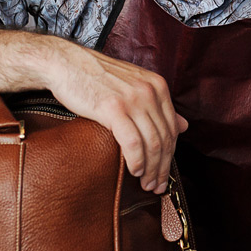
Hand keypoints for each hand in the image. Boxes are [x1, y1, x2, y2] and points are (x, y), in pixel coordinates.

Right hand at [40, 39, 186, 193]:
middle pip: (164, 138)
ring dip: (151, 169)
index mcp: (157, 86)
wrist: (66, 64)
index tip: (164, 174)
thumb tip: (184, 125)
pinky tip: (134, 171)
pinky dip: (136, 161)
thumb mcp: (134, 86)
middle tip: (157, 186)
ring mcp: (132, 99)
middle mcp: (149, 91)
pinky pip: (133, 142)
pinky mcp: (113, 108)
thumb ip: (158, 105)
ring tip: (146, 184)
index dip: (171, 156)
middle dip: (162, 167)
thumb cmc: (96, 78)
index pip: (172, 128)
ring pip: (152, 143)